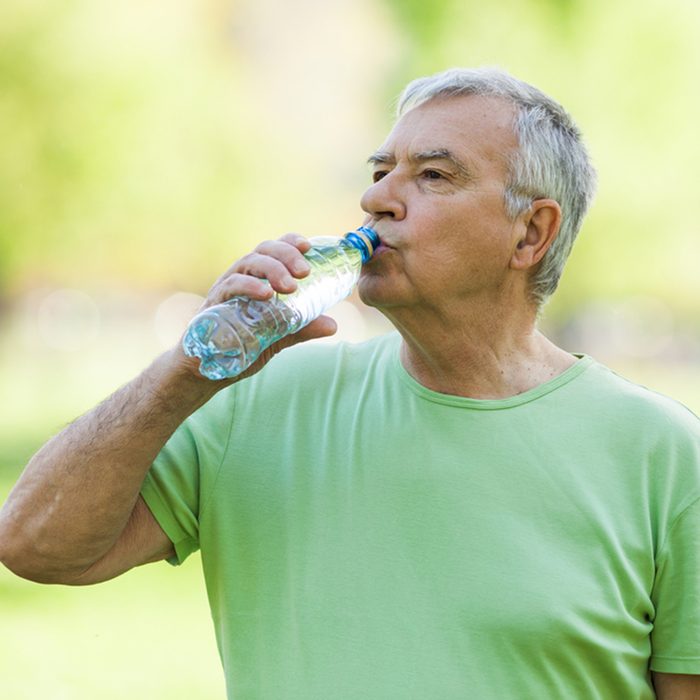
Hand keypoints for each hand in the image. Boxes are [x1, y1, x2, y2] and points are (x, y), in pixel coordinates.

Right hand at [177, 233, 337, 381]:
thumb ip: (301, 329)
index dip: (290, 242)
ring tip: (290, 286)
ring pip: (247, 263)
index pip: (273, 250)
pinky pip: (229, 287)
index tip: (308, 247)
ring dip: (271, 269)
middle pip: (263, 251)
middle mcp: (241, 278)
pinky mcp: (213, 305)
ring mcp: (225, 289)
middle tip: (305, 271)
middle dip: (286, 254)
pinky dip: (248, 286)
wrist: (205, 373)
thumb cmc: (240, 347)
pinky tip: (265, 294)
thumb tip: (332, 324)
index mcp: (257, 279)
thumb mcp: (277, 338)